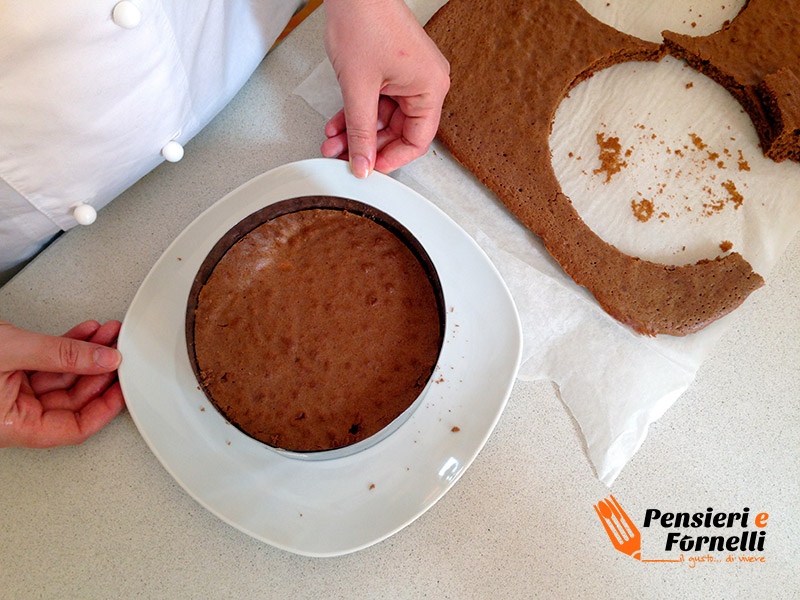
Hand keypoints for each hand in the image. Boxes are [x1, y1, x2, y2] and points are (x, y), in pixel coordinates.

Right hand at [0, 320, 123, 447]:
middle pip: (74, 399)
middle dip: (100, 370)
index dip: (106, 408)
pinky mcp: (8, 373)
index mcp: (14, 425)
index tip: (124, 387)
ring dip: (87, 353)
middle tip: (119, 351)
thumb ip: (61, 355)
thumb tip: (104, 358)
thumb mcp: (13, 351)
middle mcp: (14, 413)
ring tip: (108, 335)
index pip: (75, 428)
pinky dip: (67, 347)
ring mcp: (11, 393)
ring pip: (63, 376)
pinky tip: (87, 334)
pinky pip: (48, 364)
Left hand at [321, 0, 449, 176]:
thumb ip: (360, 132)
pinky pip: (377, 100)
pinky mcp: (393, 69)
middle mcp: (425, 82)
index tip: (370, 169)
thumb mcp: (359, 87)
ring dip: (357, 131)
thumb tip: (362, 163)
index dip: (391, 159)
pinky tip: (337, 124)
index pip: (417, 140)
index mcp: (431, 87)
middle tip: (344, 158)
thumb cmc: (365, 19)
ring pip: (382, 118)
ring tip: (333, 142)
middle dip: (367, 145)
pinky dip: (357, 113)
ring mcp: (408, 75)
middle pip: (398, 131)